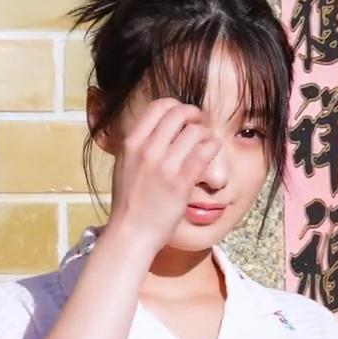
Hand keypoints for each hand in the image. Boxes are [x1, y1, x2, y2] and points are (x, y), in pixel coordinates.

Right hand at [106, 98, 225, 254]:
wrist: (131, 232)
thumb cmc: (130, 201)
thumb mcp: (124, 164)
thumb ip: (139, 144)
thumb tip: (159, 127)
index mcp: (131, 142)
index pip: (159, 106)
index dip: (177, 106)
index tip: (183, 118)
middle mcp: (146, 150)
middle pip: (179, 112)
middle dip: (195, 115)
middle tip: (200, 126)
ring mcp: (164, 166)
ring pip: (195, 130)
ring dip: (206, 132)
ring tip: (206, 143)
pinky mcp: (181, 182)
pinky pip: (205, 151)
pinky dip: (213, 146)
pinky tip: (213, 151)